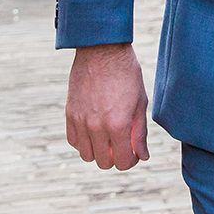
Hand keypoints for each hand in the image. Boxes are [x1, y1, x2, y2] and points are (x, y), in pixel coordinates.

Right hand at [65, 43, 149, 170]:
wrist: (102, 50)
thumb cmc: (126, 74)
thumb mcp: (140, 102)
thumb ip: (140, 133)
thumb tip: (143, 156)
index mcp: (118, 125)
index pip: (123, 163)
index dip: (131, 161)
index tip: (134, 153)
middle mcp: (97, 127)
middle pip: (104, 163)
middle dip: (116, 158)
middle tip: (122, 145)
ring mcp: (81, 121)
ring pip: (86, 156)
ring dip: (98, 152)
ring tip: (108, 138)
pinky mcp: (70, 113)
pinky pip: (73, 141)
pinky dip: (83, 142)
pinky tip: (93, 131)